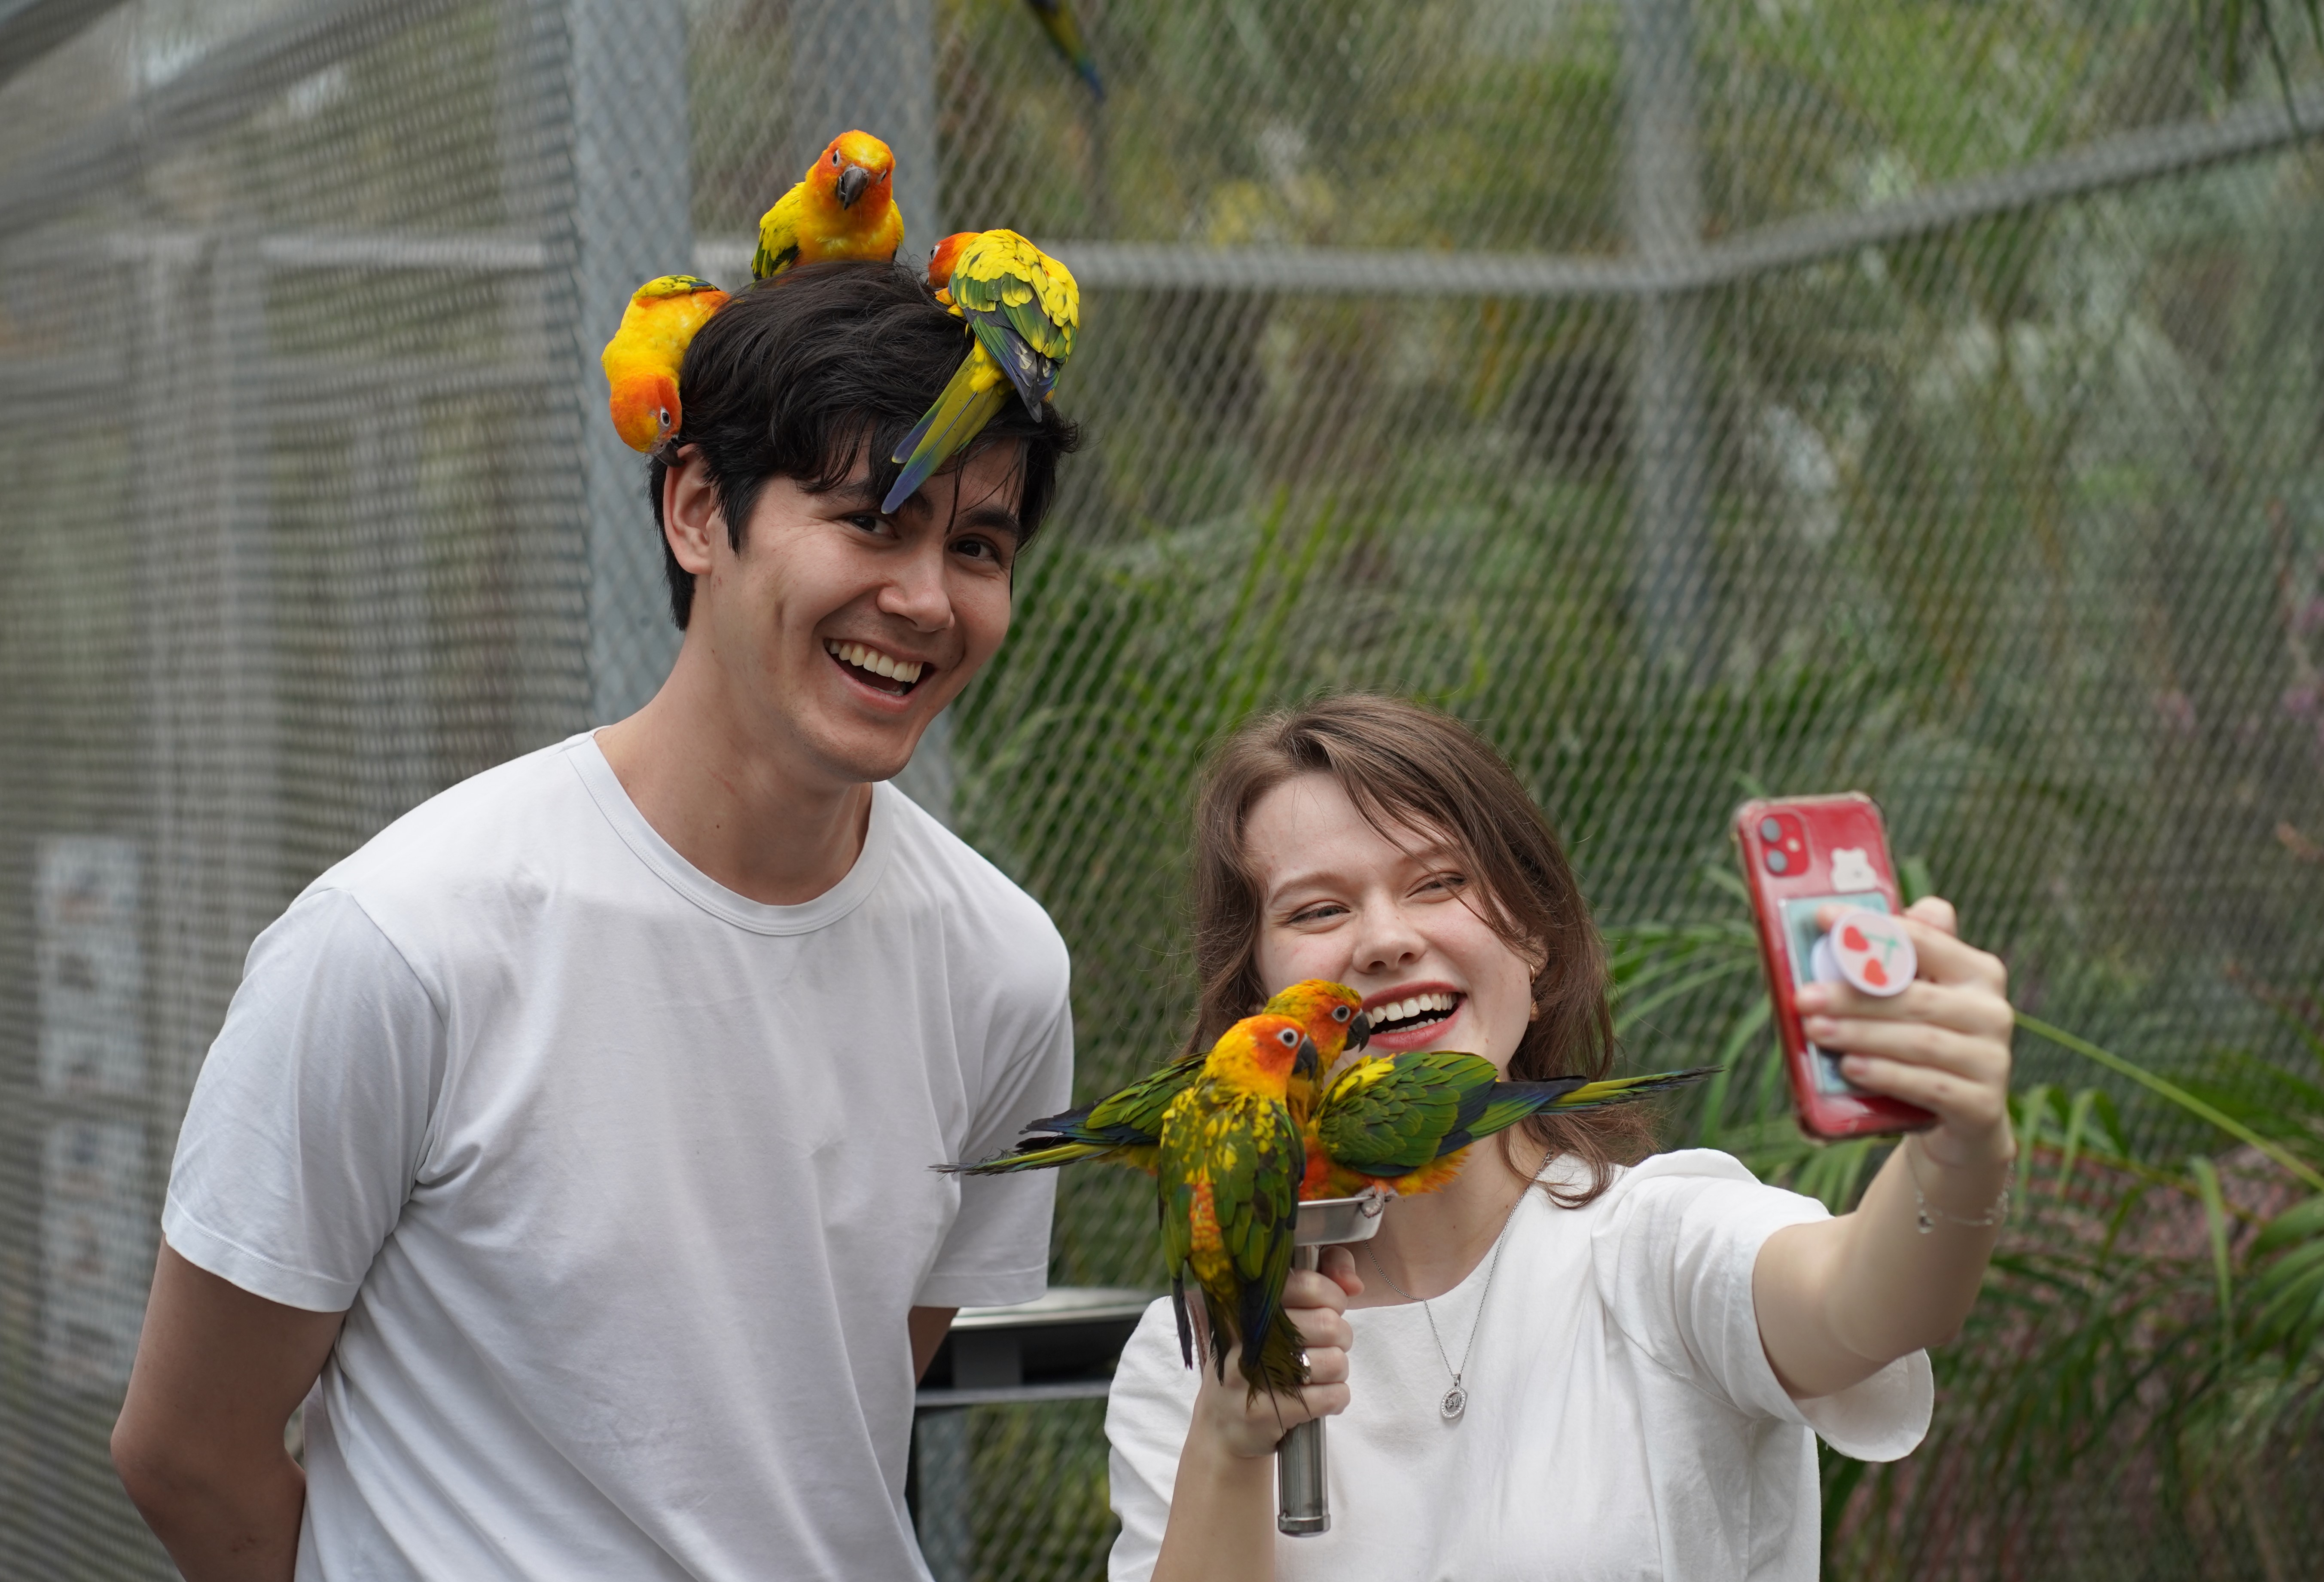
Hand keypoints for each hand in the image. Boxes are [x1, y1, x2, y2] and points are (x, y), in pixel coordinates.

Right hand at [1186, 1248, 1360, 1459]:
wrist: (1221, 1427)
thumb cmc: (1255, 1361)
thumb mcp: (1271, 1318)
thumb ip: (1314, 1287)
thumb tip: (1354, 1283)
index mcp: (1245, 1303)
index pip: (1307, 1284)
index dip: (1333, 1295)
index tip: (1330, 1308)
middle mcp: (1245, 1335)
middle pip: (1329, 1324)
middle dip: (1340, 1338)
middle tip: (1325, 1347)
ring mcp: (1252, 1375)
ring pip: (1335, 1362)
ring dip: (1338, 1371)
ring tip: (1320, 1375)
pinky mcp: (1266, 1412)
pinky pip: (1332, 1396)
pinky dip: (1337, 1398)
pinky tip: (1321, 1398)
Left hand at [1795, 896, 2015, 1169]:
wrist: (1960, 1114)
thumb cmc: (1920, 1041)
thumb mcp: (1910, 998)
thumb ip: (1891, 961)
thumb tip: (1839, 922)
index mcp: (1977, 971)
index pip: (1924, 939)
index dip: (1873, 929)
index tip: (1824, 919)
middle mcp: (1992, 1011)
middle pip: (1915, 996)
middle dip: (1854, 996)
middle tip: (1805, 998)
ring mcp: (1993, 1060)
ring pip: (1919, 1042)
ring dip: (1861, 1035)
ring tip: (1816, 1030)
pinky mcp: (1983, 1104)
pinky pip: (1928, 1085)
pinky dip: (1885, 1074)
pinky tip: (1850, 1067)